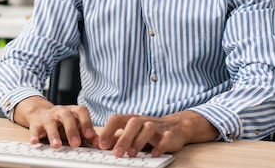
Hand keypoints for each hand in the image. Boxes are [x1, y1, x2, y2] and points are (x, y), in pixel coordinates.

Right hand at [14, 96, 98, 148]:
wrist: (41, 114)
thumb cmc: (63, 123)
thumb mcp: (76, 127)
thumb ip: (88, 134)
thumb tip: (100, 143)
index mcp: (73, 111)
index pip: (81, 111)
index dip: (86, 123)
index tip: (90, 136)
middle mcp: (61, 111)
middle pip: (67, 116)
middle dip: (71, 130)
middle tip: (75, 143)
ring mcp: (48, 116)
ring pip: (51, 122)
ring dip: (54, 134)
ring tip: (57, 145)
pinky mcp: (36, 123)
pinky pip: (34, 128)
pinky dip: (35, 135)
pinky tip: (35, 142)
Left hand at [97, 111, 217, 156]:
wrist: (175, 126)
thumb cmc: (147, 131)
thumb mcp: (131, 132)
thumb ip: (117, 138)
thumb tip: (99, 145)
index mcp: (130, 120)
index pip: (116, 119)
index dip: (108, 131)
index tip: (101, 145)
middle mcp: (143, 121)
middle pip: (132, 123)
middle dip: (123, 138)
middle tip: (116, 153)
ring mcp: (157, 127)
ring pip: (148, 128)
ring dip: (139, 141)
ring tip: (132, 154)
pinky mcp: (170, 135)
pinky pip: (166, 138)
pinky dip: (160, 145)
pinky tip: (155, 153)